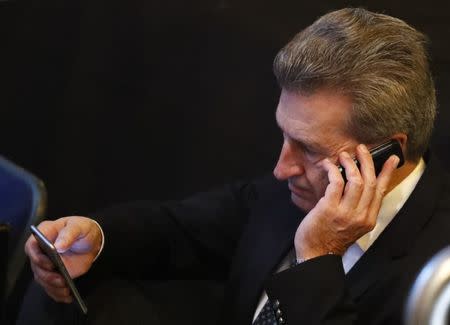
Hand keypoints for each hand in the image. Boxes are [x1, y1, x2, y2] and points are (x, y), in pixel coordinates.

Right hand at [25, 216, 102, 302]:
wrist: (90, 242)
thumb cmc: (82, 230)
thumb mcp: (79, 227)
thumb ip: (69, 234)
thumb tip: (59, 246)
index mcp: (44, 234)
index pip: (32, 246)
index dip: (37, 256)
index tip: (49, 264)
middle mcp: (40, 251)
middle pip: (36, 266)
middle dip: (48, 276)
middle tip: (61, 280)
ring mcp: (45, 264)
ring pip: (43, 279)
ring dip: (53, 287)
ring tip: (66, 290)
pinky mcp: (52, 274)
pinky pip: (51, 287)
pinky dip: (58, 293)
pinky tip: (67, 296)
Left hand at [294, 144, 399, 259]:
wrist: (316, 254)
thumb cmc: (330, 238)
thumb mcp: (352, 225)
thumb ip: (358, 208)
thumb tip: (357, 184)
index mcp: (368, 219)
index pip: (381, 191)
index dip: (387, 173)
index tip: (392, 158)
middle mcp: (360, 215)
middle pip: (370, 182)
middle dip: (367, 162)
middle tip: (361, 149)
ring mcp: (346, 212)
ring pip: (356, 181)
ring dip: (350, 164)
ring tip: (344, 155)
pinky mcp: (329, 208)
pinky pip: (336, 183)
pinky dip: (333, 170)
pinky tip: (328, 165)